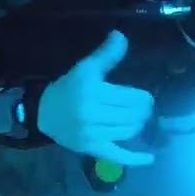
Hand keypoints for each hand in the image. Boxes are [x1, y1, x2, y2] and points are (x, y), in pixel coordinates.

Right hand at [37, 30, 156, 165]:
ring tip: (139, 119)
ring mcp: (93, 134)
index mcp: (93, 92)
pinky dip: (135, 159)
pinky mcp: (92, 149)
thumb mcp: (85, 68)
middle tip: (144, 107)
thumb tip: (122, 36)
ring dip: (138, 125)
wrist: (44, 113)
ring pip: (129, 131)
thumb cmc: (68, 88)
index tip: (145, 96)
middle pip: (133, 115)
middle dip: (143, 111)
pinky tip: (150, 158)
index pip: (131, 98)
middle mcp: (93, 114)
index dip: (143, 98)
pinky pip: (118, 156)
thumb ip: (106, 54)